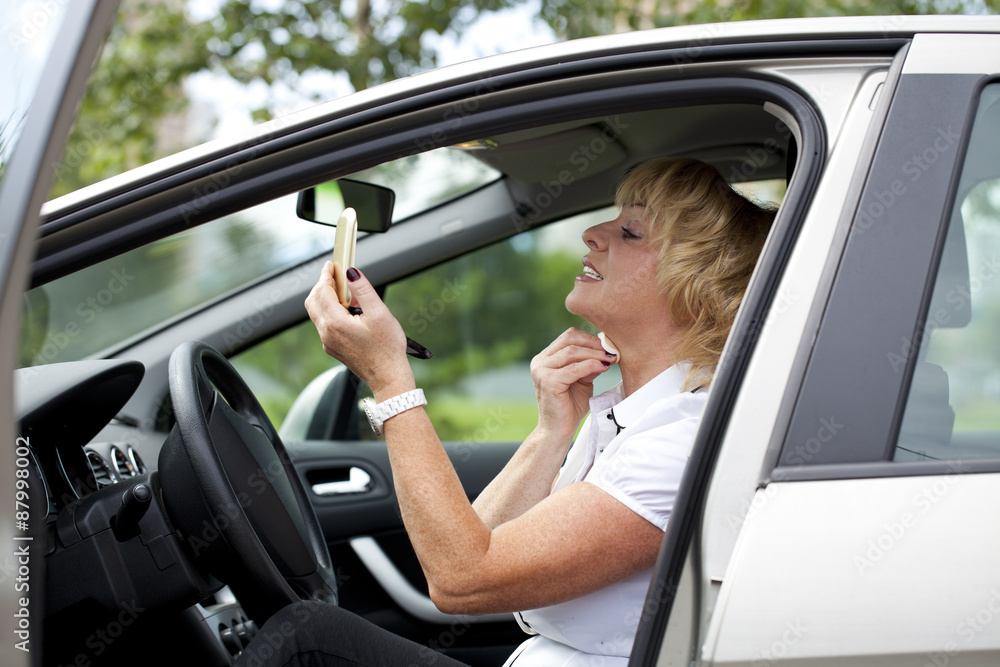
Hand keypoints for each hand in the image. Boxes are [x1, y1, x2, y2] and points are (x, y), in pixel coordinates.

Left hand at [305, 263, 413, 399]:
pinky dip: (331, 312)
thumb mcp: (379, 313)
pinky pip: (325, 324)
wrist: (388, 378)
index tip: (332, 264)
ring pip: (317, 313)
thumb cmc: (387, 348)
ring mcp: (328, 342)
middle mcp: (326, 333)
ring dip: (326, 298)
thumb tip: (351, 272)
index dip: (326, 274)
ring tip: (346, 294)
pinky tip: (349, 312)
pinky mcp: (332, 348)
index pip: (322, 290)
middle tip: (337, 276)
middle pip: (313, 301)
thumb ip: (363, 290)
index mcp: (335, 323)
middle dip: (322, 285)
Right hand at [530, 328, 615, 441]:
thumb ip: (589, 364)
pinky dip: (590, 365)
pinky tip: (603, 367)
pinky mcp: (548, 382)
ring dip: (594, 354)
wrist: (558, 430)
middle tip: (611, 352)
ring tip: (610, 359)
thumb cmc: (571, 406)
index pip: (569, 336)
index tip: (608, 347)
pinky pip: (573, 368)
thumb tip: (607, 350)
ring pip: (572, 352)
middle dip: (593, 344)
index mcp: (546, 358)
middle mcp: (540, 361)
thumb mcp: (583, 379)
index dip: (590, 339)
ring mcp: (541, 370)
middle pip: (570, 339)